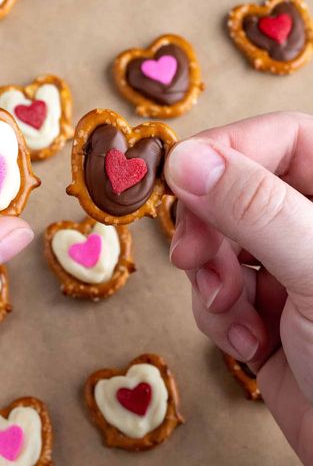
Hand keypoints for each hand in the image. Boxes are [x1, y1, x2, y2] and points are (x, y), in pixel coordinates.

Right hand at [165, 112, 312, 463]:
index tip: (181, 175)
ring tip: (232, 309)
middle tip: (192, 251)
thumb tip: (187, 158)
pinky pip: (217, 291)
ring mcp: (289, 269)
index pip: (281, 138)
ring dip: (211, 278)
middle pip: (237, 188)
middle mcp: (312, 227)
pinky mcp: (265, 312)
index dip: (227, 150)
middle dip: (208, 224)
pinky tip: (248, 342)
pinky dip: (219, 317)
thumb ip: (254, 208)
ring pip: (219, 242)